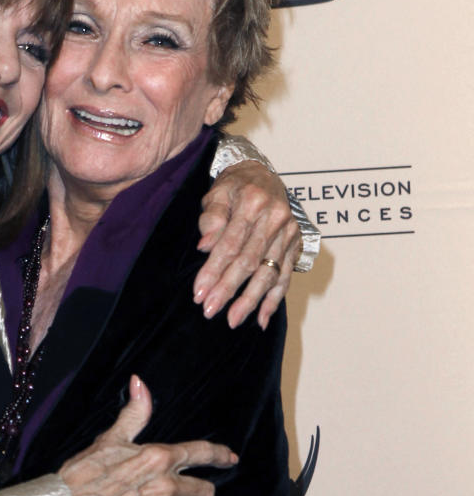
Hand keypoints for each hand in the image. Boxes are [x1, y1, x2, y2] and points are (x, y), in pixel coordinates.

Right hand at [58, 377, 236, 495]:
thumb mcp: (109, 438)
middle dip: (199, 492)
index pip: (203, 453)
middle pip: (206, 492)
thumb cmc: (82, 473)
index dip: (221, 455)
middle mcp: (166, 487)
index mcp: (159, 457)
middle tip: (187, 493)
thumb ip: (134, 413)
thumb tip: (140, 383)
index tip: (229, 458)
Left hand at [195, 161, 302, 328]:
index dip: (214, 270)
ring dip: (250, 300)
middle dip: (228, 289)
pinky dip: (274, 300)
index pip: (231, 243)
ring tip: (233, 320)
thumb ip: (211, 218)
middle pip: (249, 261)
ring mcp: (289, 233)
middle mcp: (276, 218)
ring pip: (269, 272)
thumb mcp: (217, 193)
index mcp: (254, 202)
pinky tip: (261, 319)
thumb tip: (206, 245)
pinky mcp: (296, 245)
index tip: (199, 292)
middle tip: (210, 310)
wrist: (263, 175)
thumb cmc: (235, 187)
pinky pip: (285, 277)